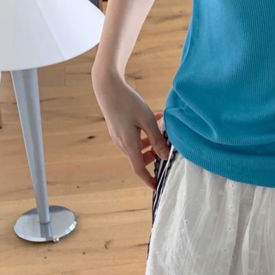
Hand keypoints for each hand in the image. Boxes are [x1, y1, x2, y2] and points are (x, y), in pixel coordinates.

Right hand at [92, 72, 170, 189]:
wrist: (108, 88)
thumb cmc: (128, 102)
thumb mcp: (148, 120)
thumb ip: (157, 139)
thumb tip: (165, 156)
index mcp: (129, 144)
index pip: (139, 169)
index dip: (148, 179)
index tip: (157, 186)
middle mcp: (122, 143)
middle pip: (141, 157)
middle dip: (155, 154)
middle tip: (167, 143)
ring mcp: (119, 137)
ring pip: (139, 146)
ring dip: (152, 140)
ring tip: (162, 125)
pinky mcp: (118, 130)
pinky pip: (134, 137)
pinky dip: (145, 133)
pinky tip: (155, 117)